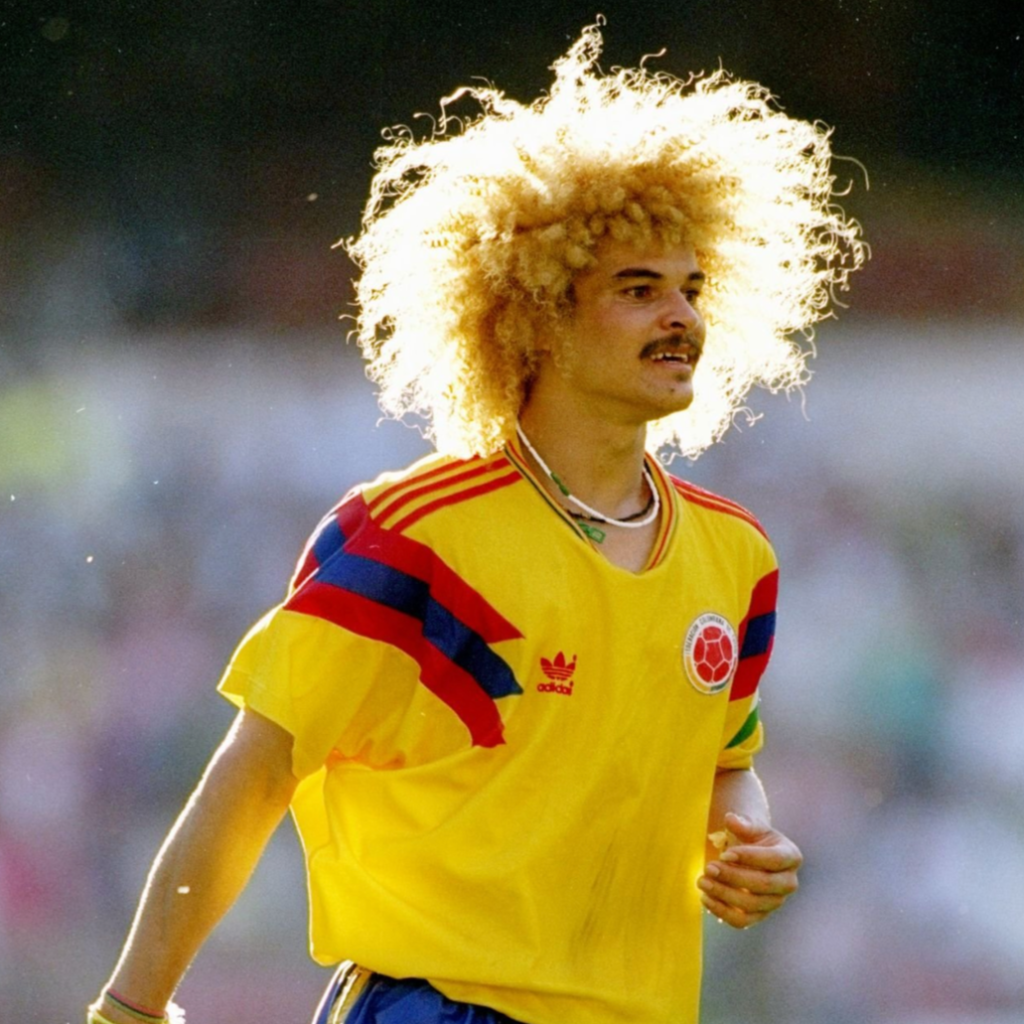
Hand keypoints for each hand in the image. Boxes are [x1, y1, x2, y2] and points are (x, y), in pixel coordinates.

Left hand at [698, 811, 801, 928]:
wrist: (753, 854)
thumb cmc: (753, 838)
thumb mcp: (751, 826)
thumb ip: (743, 823)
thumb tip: (731, 819)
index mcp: (791, 856)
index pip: (774, 860)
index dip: (750, 858)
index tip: (724, 853)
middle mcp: (788, 882)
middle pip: (764, 885)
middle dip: (733, 877)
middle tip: (709, 867)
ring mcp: (776, 901)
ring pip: (752, 905)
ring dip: (724, 895)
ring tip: (702, 881)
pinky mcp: (760, 915)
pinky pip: (742, 921)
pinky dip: (722, 912)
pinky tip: (705, 898)